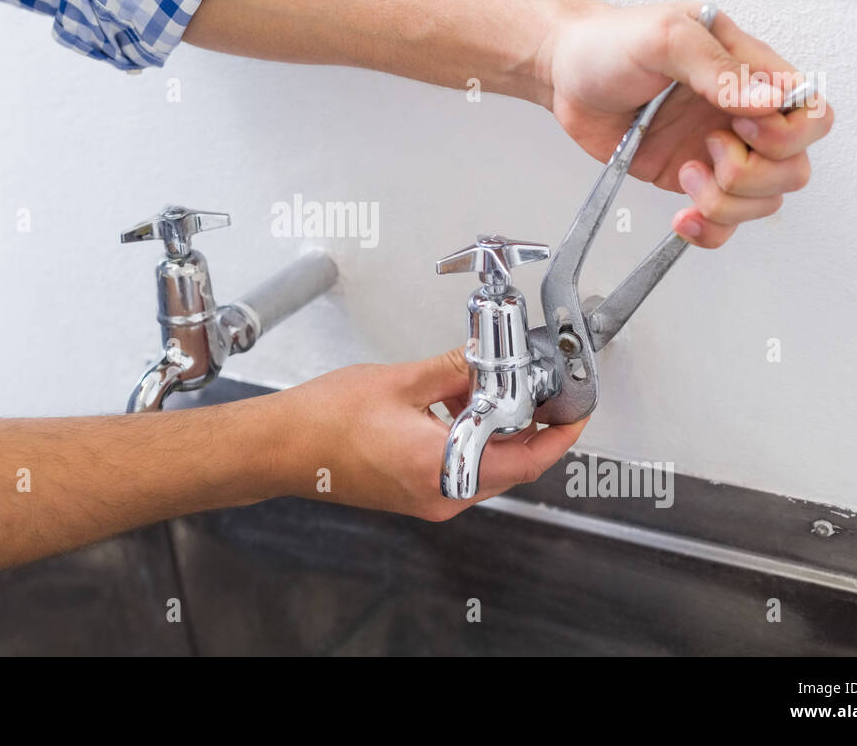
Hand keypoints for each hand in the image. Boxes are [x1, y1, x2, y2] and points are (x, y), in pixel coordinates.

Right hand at [269, 347, 587, 521]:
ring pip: (484, 467)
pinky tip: (455, 403)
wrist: (280, 447)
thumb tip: (485, 359)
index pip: (524, 461)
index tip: (575, 416)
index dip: (558, 438)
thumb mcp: (400, 381)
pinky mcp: (412, 492)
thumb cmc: (322, 422)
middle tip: (536, 390)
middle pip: (509, 466)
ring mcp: (426, 498)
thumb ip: (452, 369)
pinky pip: (459, 468)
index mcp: (441, 468)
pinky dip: (468, 438)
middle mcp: (439, 494)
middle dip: (527, 427)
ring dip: (494, 430)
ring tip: (488, 388)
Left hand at [545, 0, 833, 247]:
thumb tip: (770, 101)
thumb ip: (718, 67)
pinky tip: (683, 218)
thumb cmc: (613, 43)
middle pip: (795, 168)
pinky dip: (711, 230)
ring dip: (725, 201)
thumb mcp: (666, 36)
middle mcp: (744, 116)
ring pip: (764, 202)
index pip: (812, 116)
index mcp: (753, 73)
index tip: (739, 123)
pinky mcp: (691, 180)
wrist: (565, 74)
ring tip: (684, 172)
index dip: (787, 134)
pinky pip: (724, 223)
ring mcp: (718, 152)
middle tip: (708, 147)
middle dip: (753, 174)